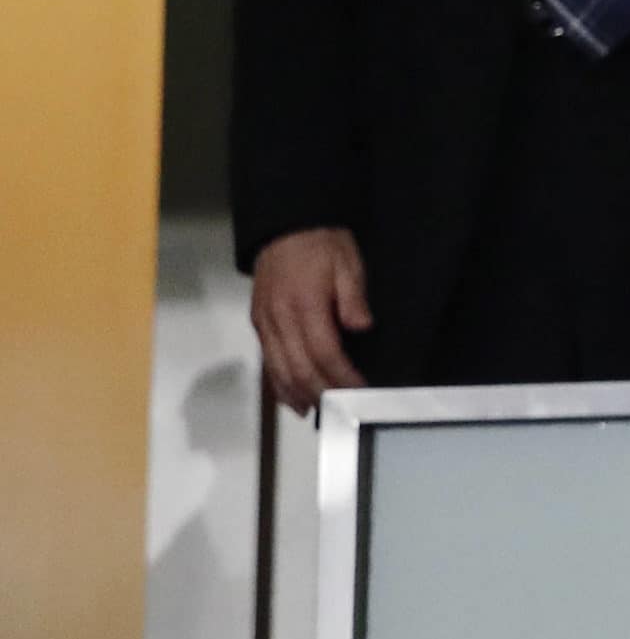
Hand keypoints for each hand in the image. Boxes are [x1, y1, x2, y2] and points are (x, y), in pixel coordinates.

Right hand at [251, 226, 372, 414]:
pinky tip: (292, 399)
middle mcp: (279, 318)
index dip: (343, 377)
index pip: (325, 354)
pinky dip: (279, 384)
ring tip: (318, 412)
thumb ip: (354, 298)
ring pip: (279, 370)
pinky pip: (267, 360)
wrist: (284, 225)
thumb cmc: (320, 244)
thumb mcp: (347, 264)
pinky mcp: (258, 322)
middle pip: (300, 368)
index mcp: (304, 305)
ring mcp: (265, 322)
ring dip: (298, 395)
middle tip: (343, 410)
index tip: (361, 391)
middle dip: (323, 393)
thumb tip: (360, 327)